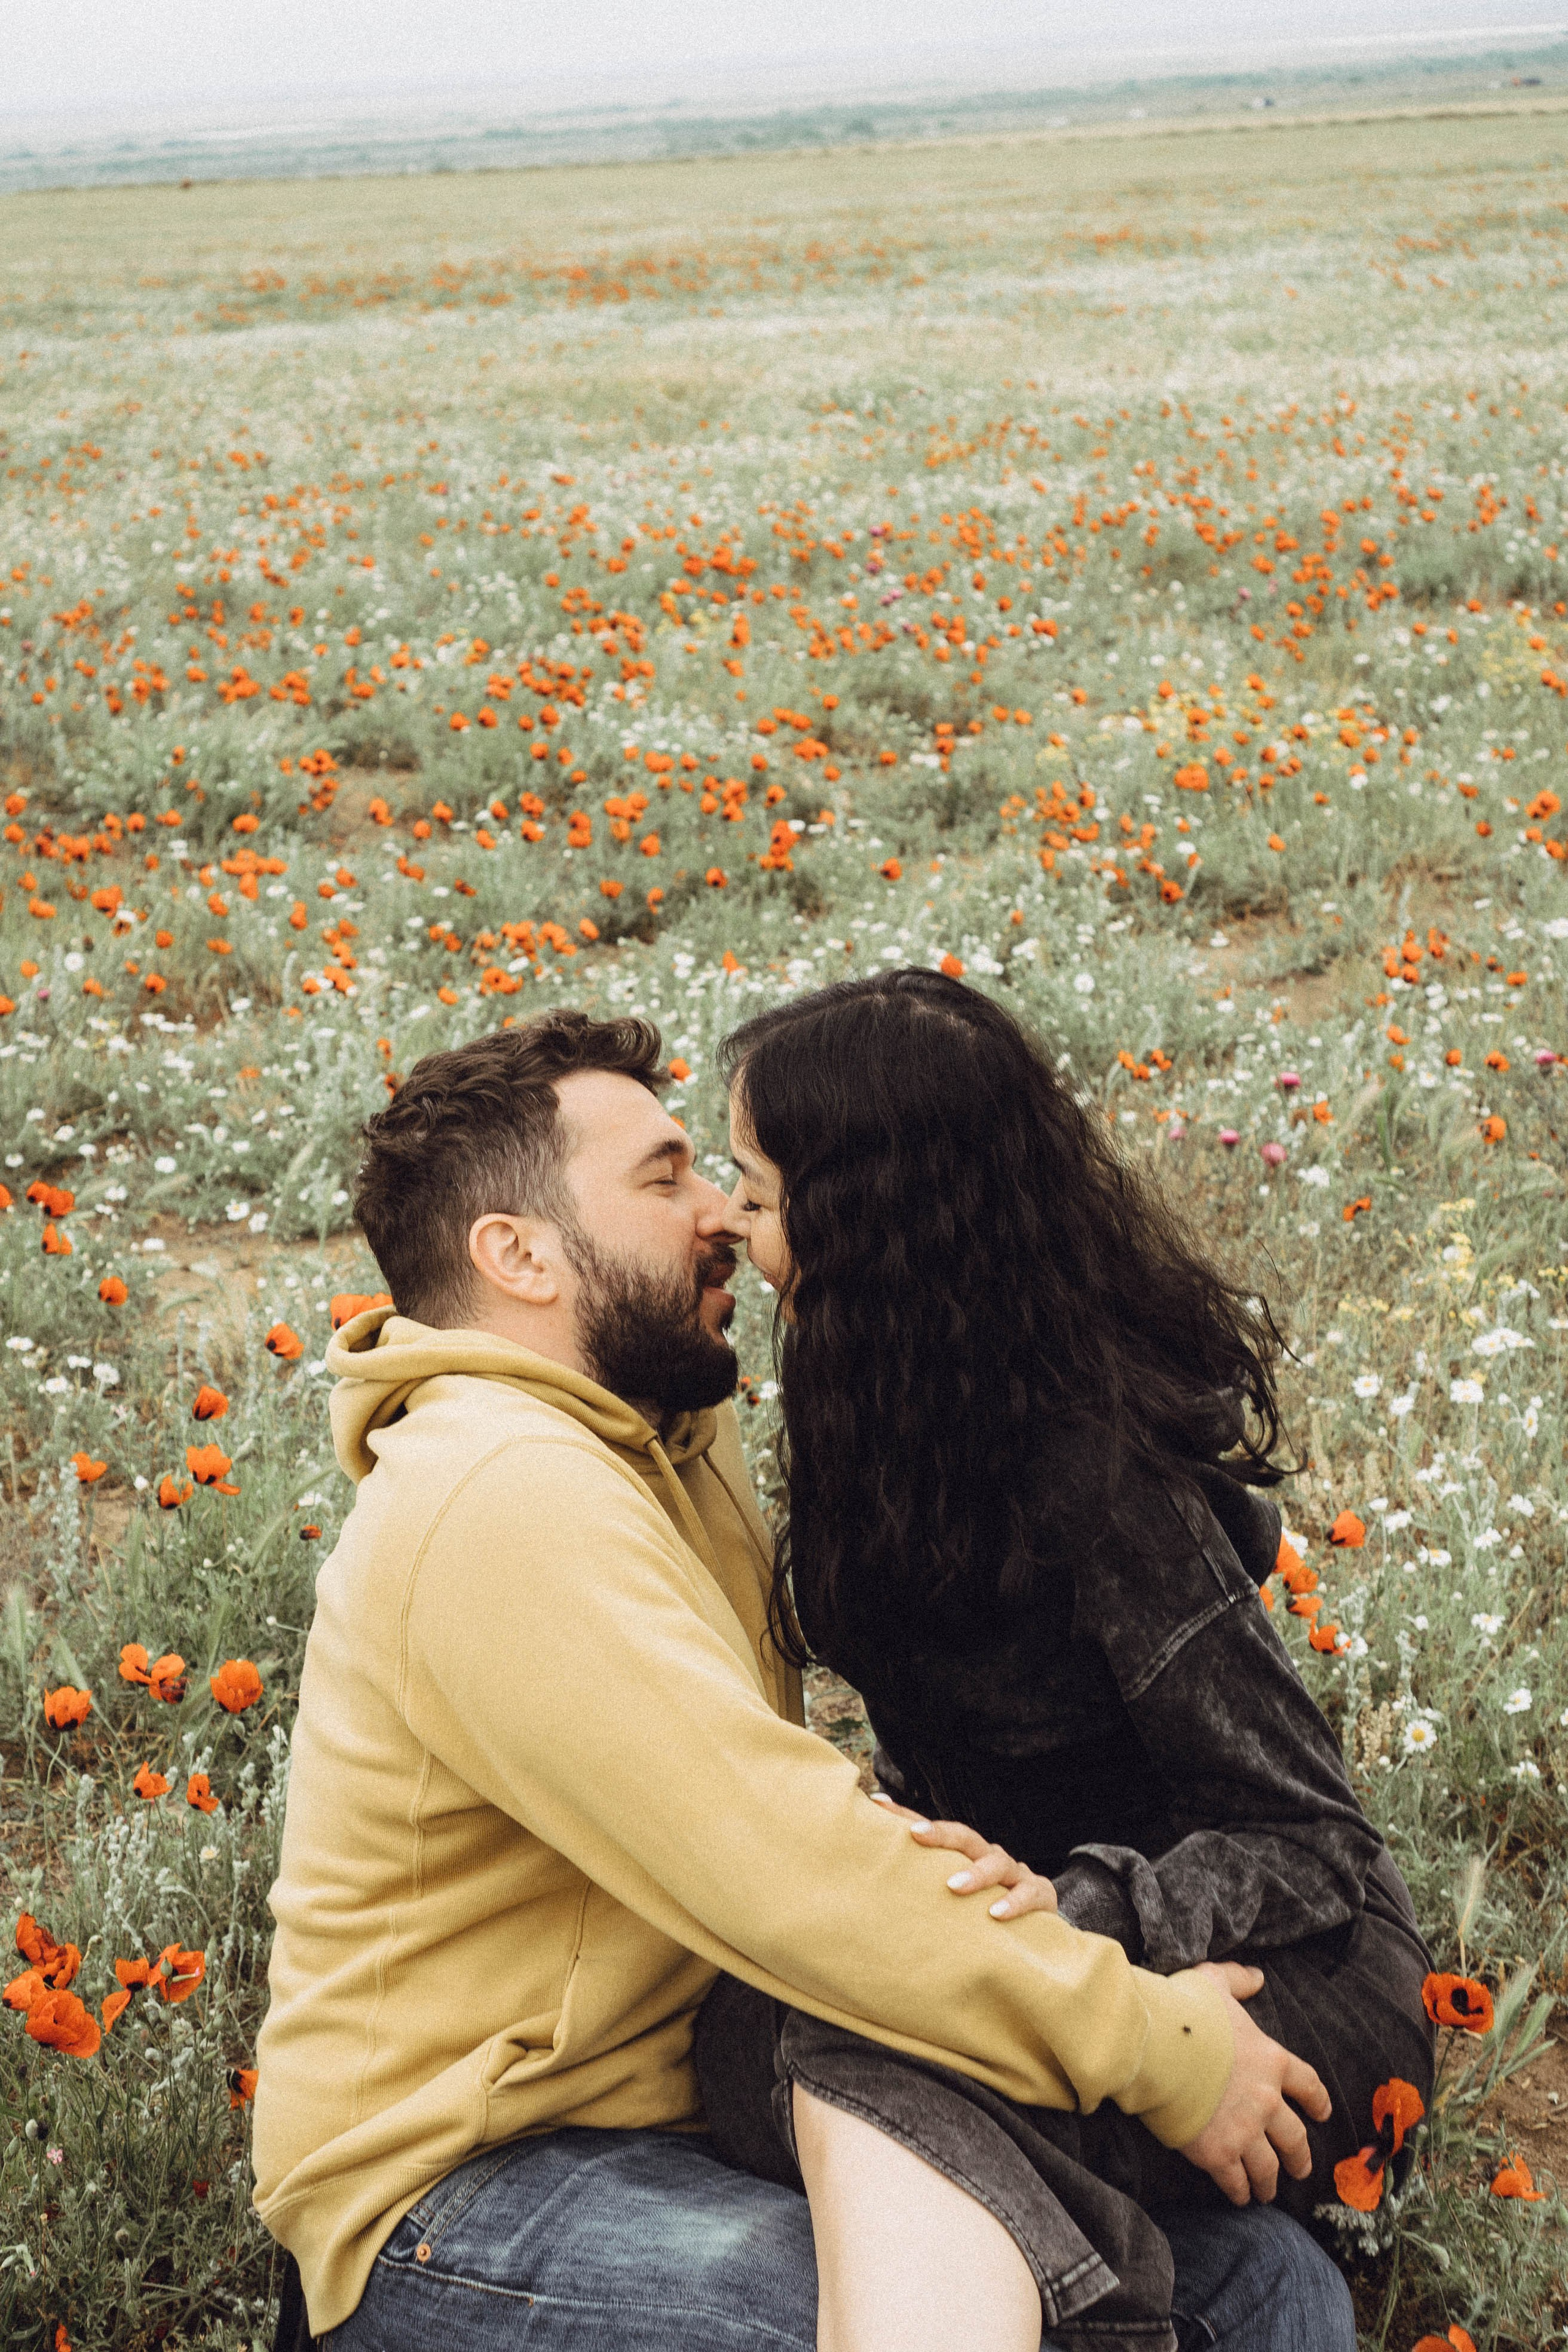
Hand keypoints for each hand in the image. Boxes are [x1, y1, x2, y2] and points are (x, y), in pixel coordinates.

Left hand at [869, 1791, 1057, 1920]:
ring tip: (953, 1886)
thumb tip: (868, 1886)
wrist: (1037, 1930)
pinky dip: (1013, 1902)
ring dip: (975, 1873)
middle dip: (939, 1833)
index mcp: (965, 1855)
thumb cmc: (982, 1912)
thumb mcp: (954, 1898)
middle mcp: (988, 1856)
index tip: (877, 1803)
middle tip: (915, 1834)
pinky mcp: (1040, 1895)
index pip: (934, 1831)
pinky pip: (1028, 1894)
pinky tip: (995, 1913)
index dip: (906, 1816)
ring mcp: (1015, 1874)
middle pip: (964, 1836)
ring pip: (995, 1862)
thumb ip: (923, 1889)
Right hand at [1178, 1961, 1331, 2205]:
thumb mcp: (1213, 1982)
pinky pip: (1236, 2182)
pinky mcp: (1218, 2154)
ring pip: (1269, 2167)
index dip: (1317, 2101)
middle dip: (1300, 2157)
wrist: (1156, 2046)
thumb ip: (1238, 1979)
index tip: (1323, 2113)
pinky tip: (1240, 2197)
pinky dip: (1240, 2192)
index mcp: (1270, 2060)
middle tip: (1300, 2168)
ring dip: (1270, 2182)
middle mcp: (1266, 2101)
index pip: (1307, 2084)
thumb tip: (1257, 1976)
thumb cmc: (1184, 2011)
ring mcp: (1244, 2131)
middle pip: (1295, 2138)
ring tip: (1267, 2192)